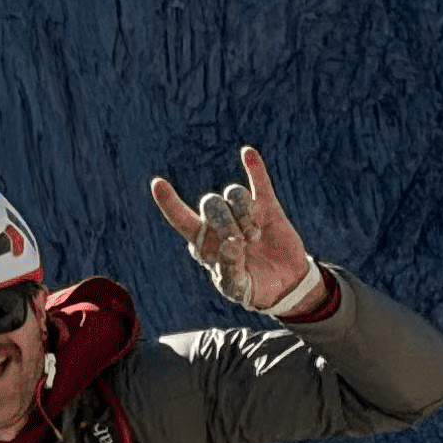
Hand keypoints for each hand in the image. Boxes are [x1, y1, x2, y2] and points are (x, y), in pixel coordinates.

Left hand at [149, 142, 316, 313]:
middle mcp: (219, 223)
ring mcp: (243, 212)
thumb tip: (230, 245)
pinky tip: (248, 153)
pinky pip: (259, 181)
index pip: (181, 219)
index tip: (158, 184)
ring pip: (234, 193)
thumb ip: (229, 271)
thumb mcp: (237, 288)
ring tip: (254, 237)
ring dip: (245, 214)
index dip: (170, 202)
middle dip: (226, 222)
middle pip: (210, 203)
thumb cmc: (253, 287)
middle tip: (242, 242)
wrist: (285, 284)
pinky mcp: (267, 206)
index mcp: (204, 243)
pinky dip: (254, 167)